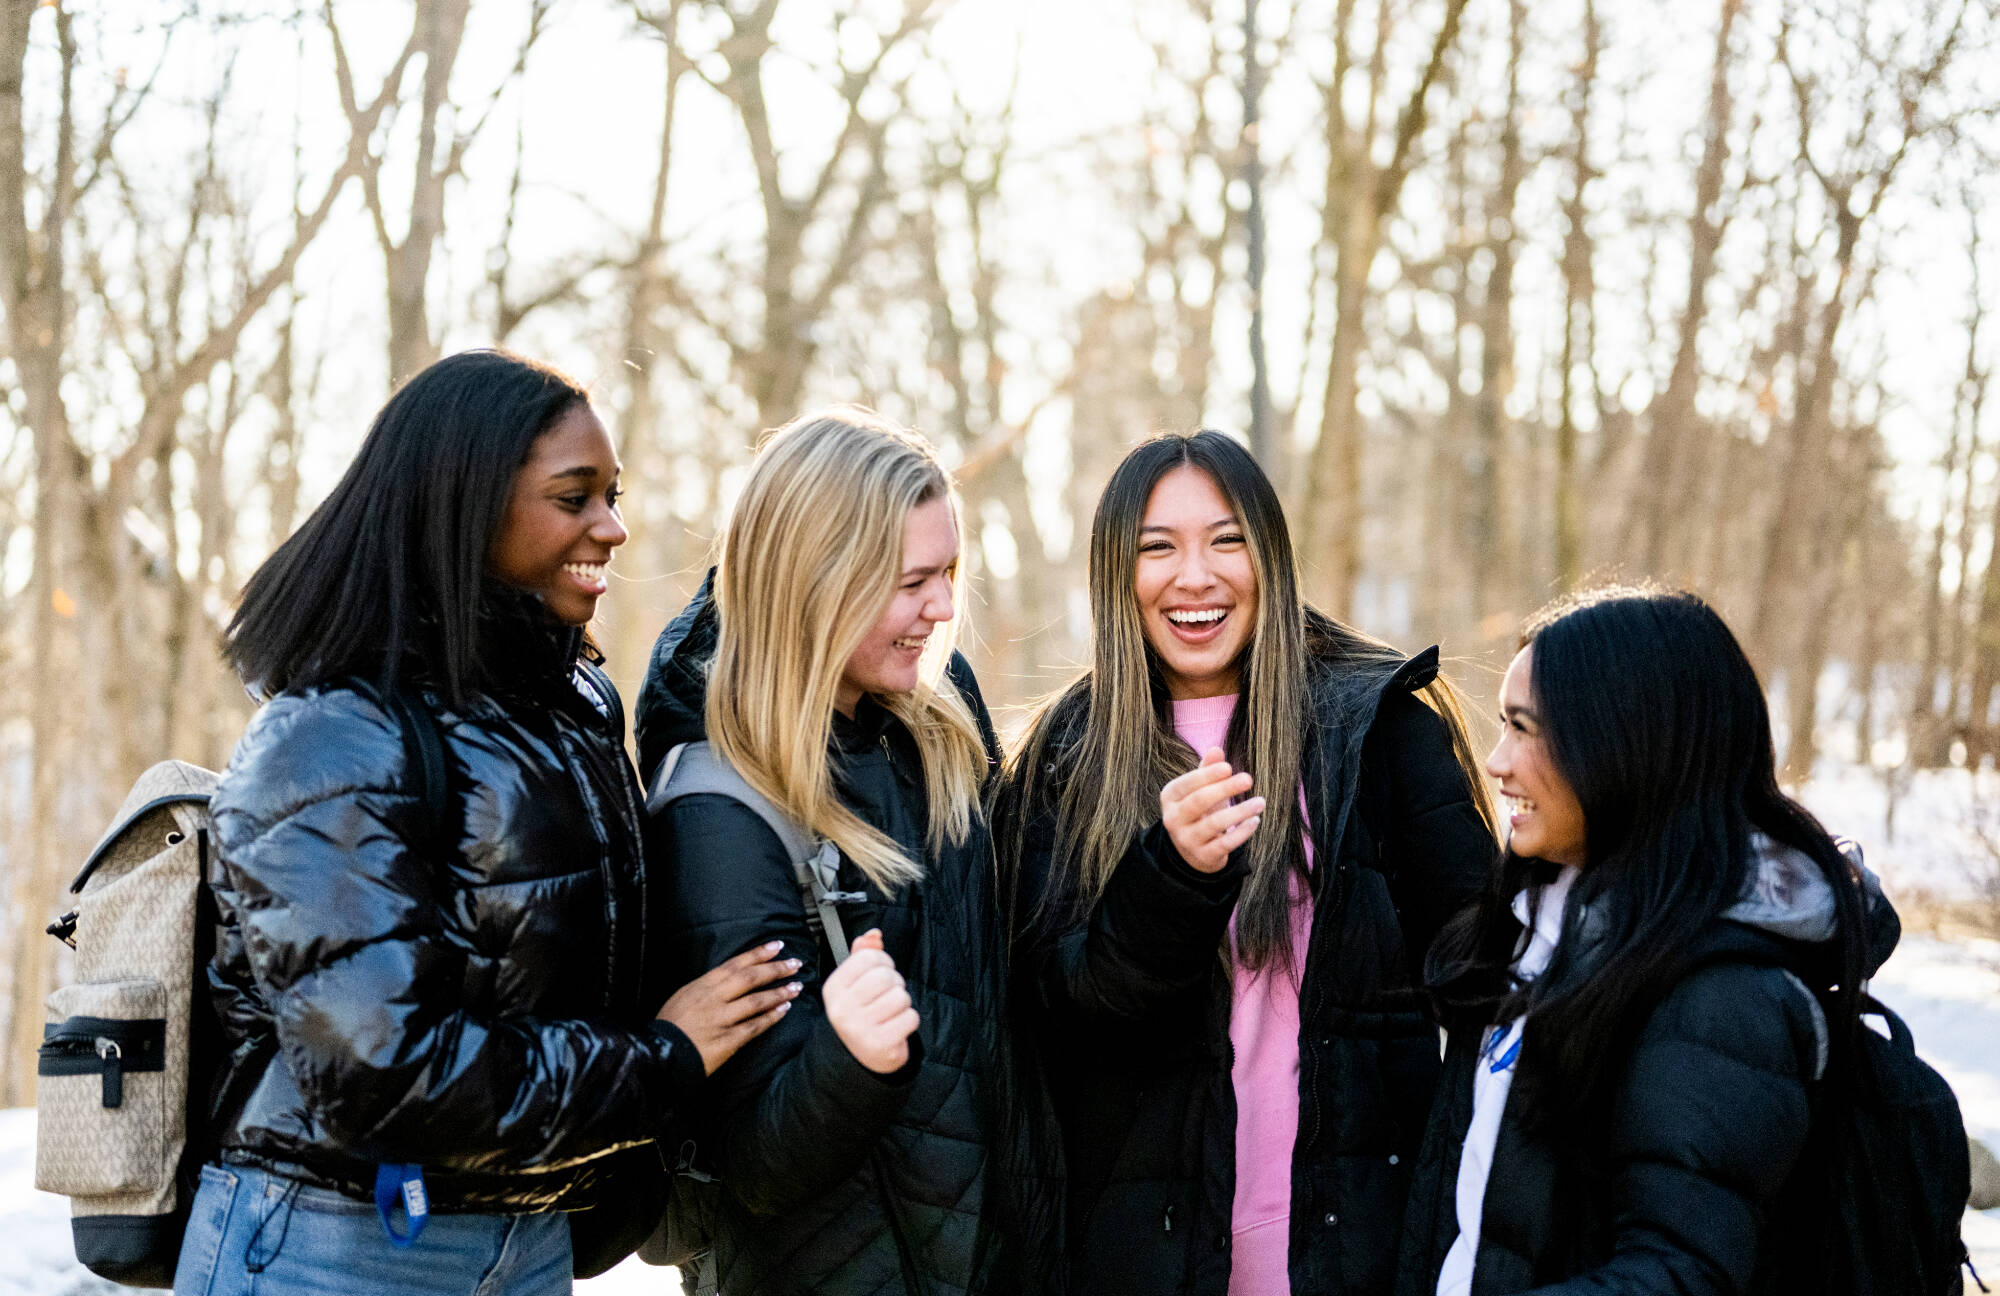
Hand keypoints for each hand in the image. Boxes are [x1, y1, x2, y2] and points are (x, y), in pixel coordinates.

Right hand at [658, 941, 802, 1074]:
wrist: (660, 1055)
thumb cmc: (671, 1025)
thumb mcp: (684, 996)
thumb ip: (708, 986)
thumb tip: (730, 976)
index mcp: (702, 985)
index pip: (735, 964)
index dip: (758, 954)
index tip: (778, 946)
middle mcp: (713, 999)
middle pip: (750, 978)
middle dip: (775, 968)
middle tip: (795, 963)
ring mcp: (720, 1019)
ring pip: (756, 1001)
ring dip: (779, 992)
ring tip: (796, 986)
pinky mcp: (726, 1040)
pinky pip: (754, 1027)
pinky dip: (771, 1017)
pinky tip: (784, 1010)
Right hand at [822, 929, 918, 1074]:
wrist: (860, 1057)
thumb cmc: (861, 1012)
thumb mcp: (855, 983)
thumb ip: (863, 954)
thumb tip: (874, 934)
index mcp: (833, 988)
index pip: (868, 957)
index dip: (883, 961)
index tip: (880, 972)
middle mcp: (842, 1008)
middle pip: (885, 976)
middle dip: (895, 983)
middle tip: (887, 995)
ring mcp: (859, 1028)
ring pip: (901, 997)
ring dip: (903, 1003)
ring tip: (891, 1012)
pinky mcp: (880, 1044)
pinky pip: (910, 1018)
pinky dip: (909, 1020)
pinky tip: (896, 1026)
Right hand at [1159, 747, 1263, 873]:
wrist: (1190, 851)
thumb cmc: (1198, 811)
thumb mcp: (1198, 789)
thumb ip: (1207, 770)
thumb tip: (1217, 749)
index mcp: (1170, 798)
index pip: (1187, 784)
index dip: (1207, 775)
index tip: (1229, 767)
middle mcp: (1173, 819)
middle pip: (1199, 801)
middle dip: (1224, 789)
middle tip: (1248, 779)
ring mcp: (1187, 840)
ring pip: (1214, 824)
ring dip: (1240, 811)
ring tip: (1260, 802)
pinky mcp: (1203, 856)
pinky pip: (1225, 843)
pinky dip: (1242, 832)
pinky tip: (1255, 820)